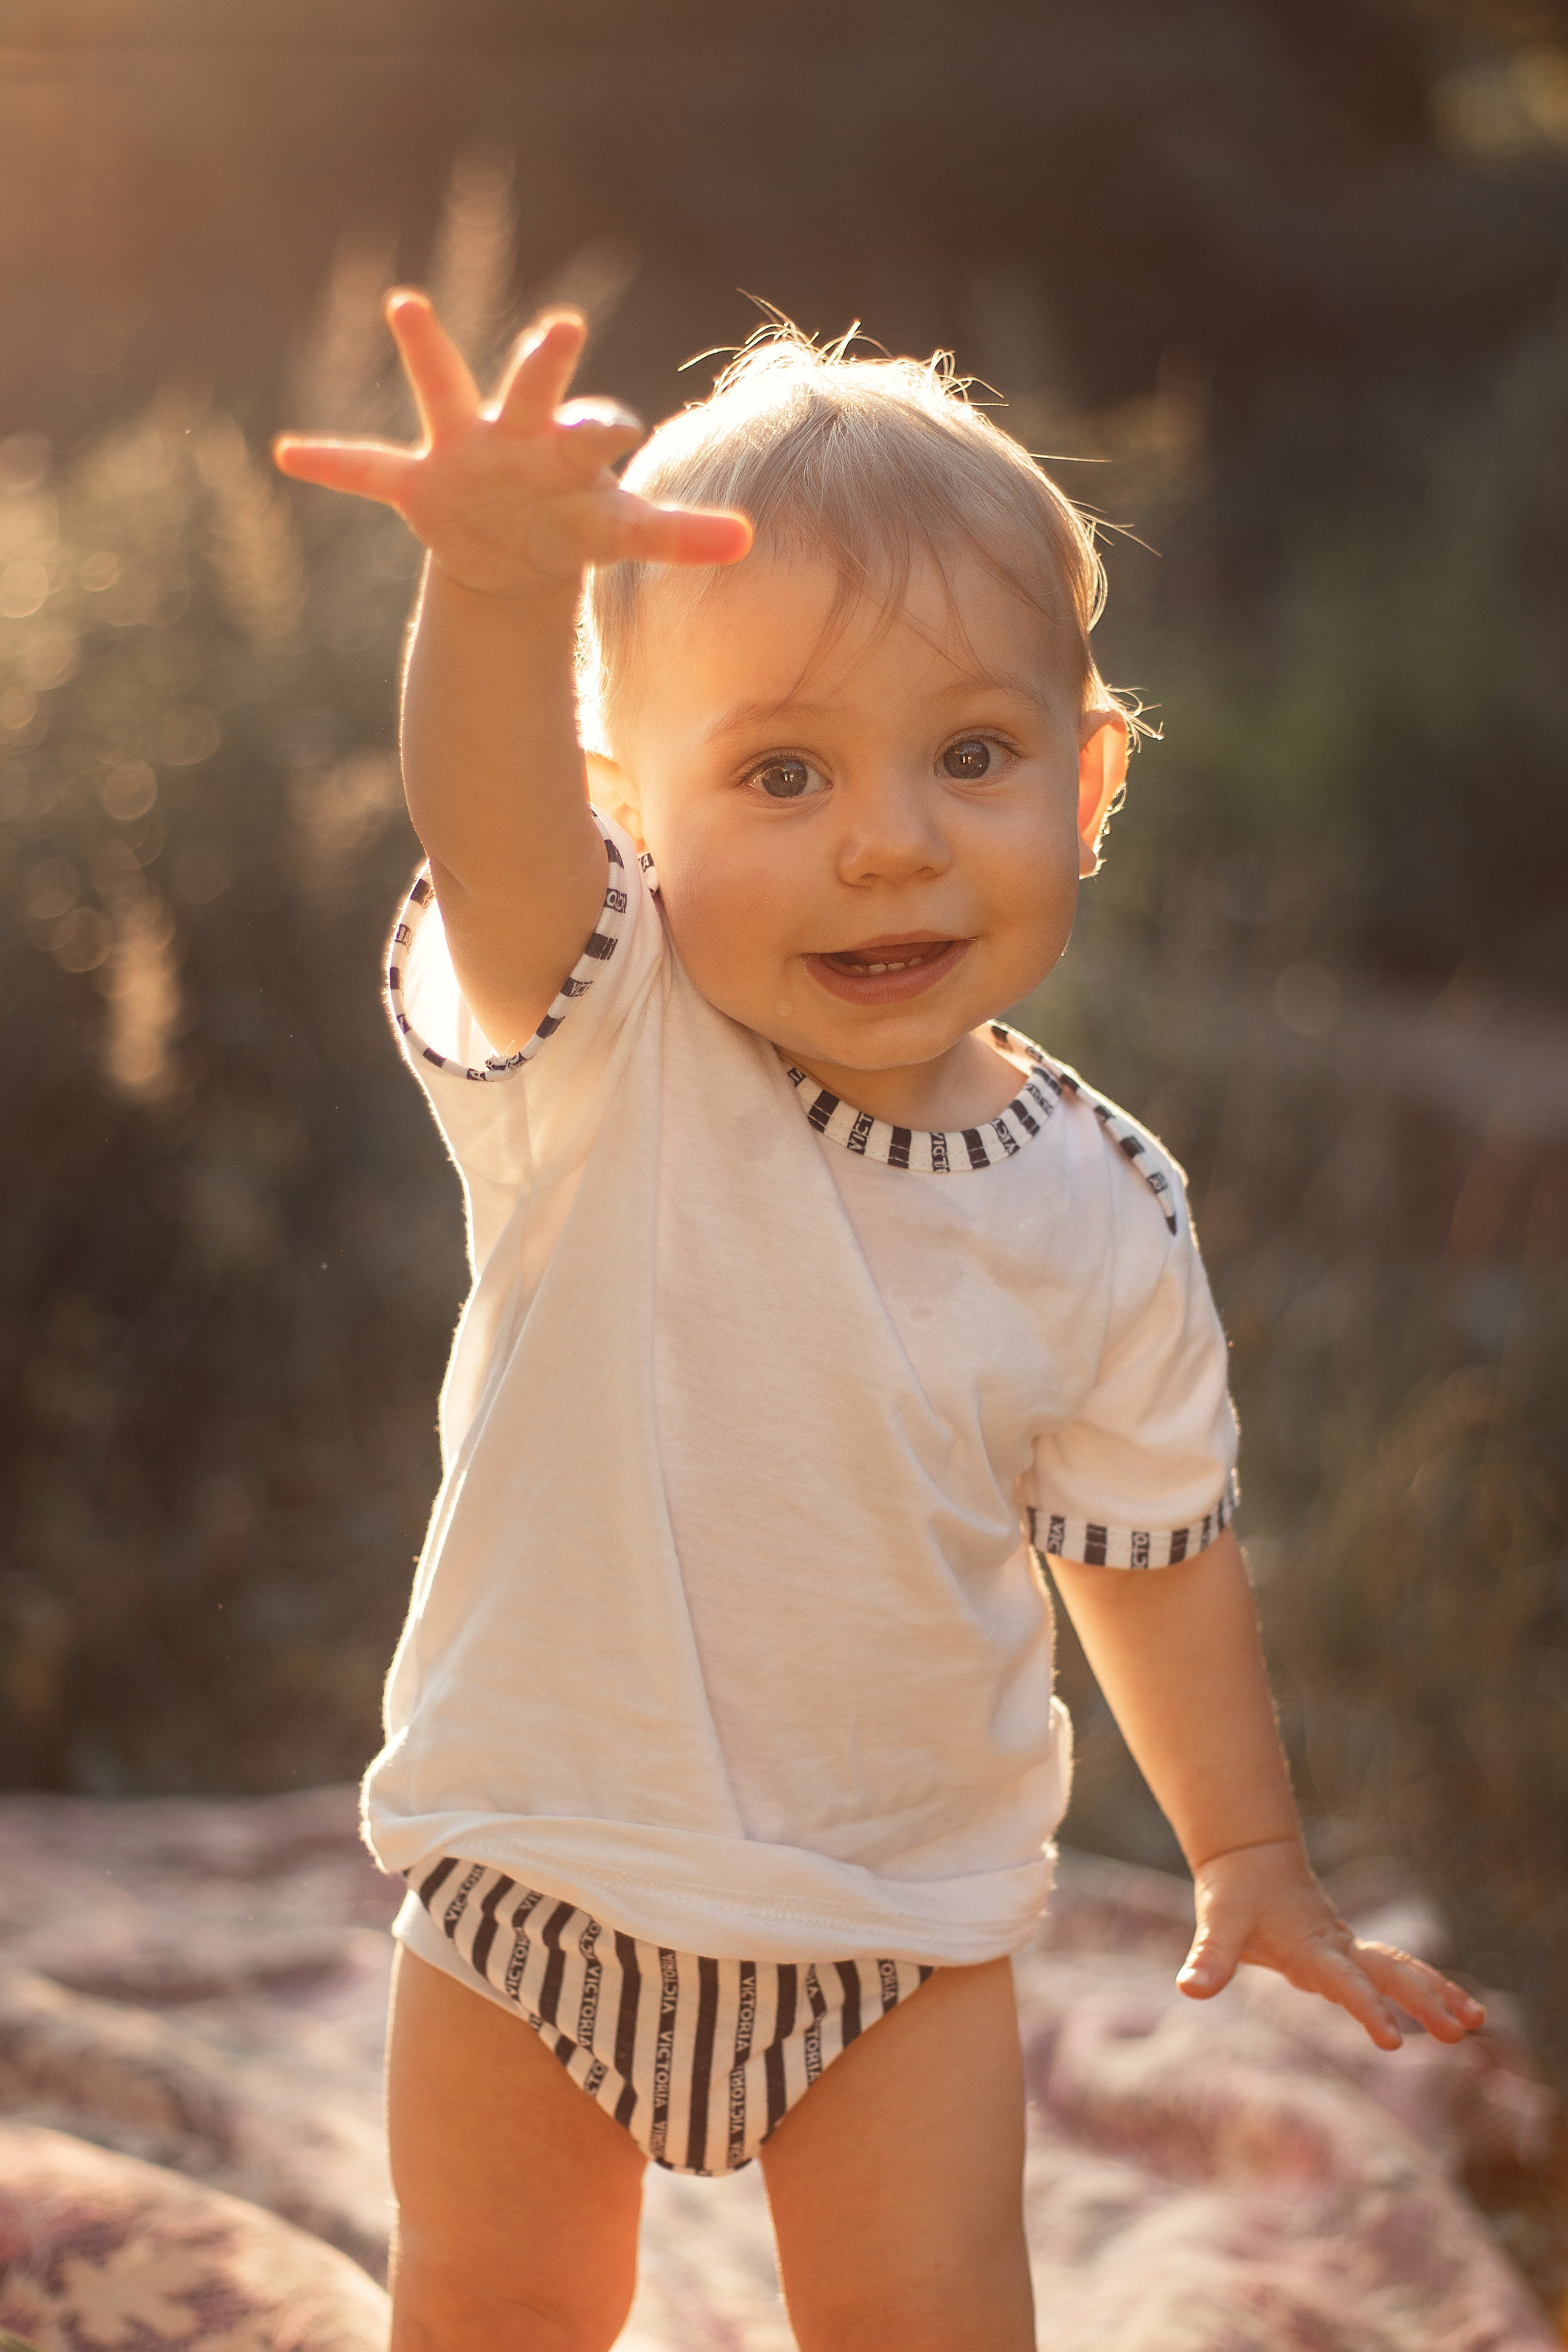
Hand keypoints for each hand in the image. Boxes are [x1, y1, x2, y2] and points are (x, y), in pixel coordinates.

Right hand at [272, 291, 750, 603]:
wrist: (516, 546)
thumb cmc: (575, 522)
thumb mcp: (621, 532)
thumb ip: (680, 533)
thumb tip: (751, 540)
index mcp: (569, 451)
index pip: (595, 431)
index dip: (605, 429)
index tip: (621, 432)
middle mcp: (518, 437)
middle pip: (535, 392)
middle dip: (545, 363)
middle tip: (564, 326)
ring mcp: (464, 452)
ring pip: (444, 391)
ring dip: (427, 350)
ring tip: (406, 303)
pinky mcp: (420, 483)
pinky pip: (369, 470)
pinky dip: (333, 464)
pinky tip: (289, 454)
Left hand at [1178, 1837, 1485, 2050]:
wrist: (1251, 1860)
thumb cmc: (1234, 1896)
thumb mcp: (1217, 1924)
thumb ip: (1208, 1957)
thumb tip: (1189, 1989)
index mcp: (1310, 1946)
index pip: (1344, 1982)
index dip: (1368, 2008)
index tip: (1395, 2041)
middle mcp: (1338, 1947)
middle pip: (1388, 1972)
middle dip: (1423, 2000)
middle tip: (1456, 2034)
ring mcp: (1349, 1949)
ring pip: (1402, 1967)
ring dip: (1437, 1992)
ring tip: (1475, 2023)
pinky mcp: (1352, 1953)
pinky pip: (1398, 1969)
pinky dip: (1429, 1986)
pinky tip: (1458, 2010)